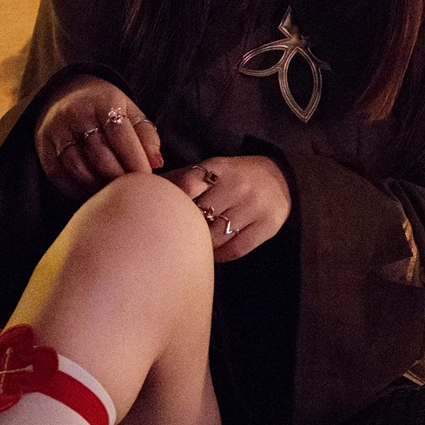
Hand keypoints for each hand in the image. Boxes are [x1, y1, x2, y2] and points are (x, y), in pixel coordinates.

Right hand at [35, 77, 161, 199]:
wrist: (66, 96)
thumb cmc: (108, 111)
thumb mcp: (131, 113)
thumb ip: (146, 137)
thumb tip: (157, 163)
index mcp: (103, 101)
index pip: (120, 134)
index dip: (135, 160)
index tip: (147, 179)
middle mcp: (76, 112)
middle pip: (99, 154)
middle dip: (118, 177)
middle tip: (131, 193)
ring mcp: (56, 129)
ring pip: (77, 167)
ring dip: (97, 186)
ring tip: (112, 194)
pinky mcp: (42, 145)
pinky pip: (58, 175)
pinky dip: (76, 189)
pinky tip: (91, 195)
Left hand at [166, 156, 290, 261]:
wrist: (280, 177)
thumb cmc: (233, 177)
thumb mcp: (211, 170)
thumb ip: (181, 180)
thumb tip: (144, 191)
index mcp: (219, 167)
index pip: (187, 184)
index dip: (173, 202)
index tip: (165, 214)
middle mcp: (238, 184)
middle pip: (200, 216)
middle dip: (187, 227)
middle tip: (179, 235)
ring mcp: (255, 205)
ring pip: (217, 236)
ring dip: (203, 244)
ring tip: (196, 245)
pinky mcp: (268, 224)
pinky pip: (236, 249)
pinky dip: (221, 256)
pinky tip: (214, 254)